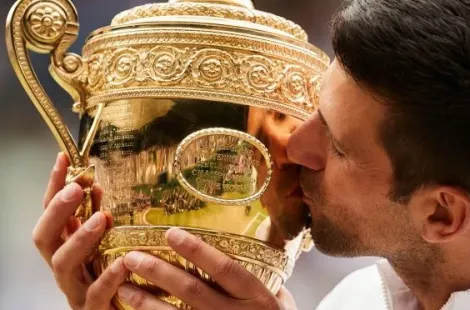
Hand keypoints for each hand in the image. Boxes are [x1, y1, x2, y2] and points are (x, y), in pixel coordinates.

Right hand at [32, 153, 129, 309]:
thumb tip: (97, 186)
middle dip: (57, 211)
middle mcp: (63, 266)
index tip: (64, 159)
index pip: (50, 212)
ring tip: (100, 218)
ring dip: (80, 238)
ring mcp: (74, 288)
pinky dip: (109, 278)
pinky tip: (122, 263)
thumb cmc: (106, 276)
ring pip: (63, 264)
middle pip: (44, 238)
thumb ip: (96, 218)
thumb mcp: (101, 244)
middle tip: (75, 189)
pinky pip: (96, 294)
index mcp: (64, 247)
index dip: (54, 186)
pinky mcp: (92, 308)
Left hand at [117, 228, 297, 309]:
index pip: (224, 269)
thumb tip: (251, 243)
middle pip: (192, 291)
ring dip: (146, 302)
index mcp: (256, 297)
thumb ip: (266, 277)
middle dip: (159, 272)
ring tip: (122, 286)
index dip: (197, 251)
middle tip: (132, 257)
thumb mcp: (281, 299)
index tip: (171, 233)